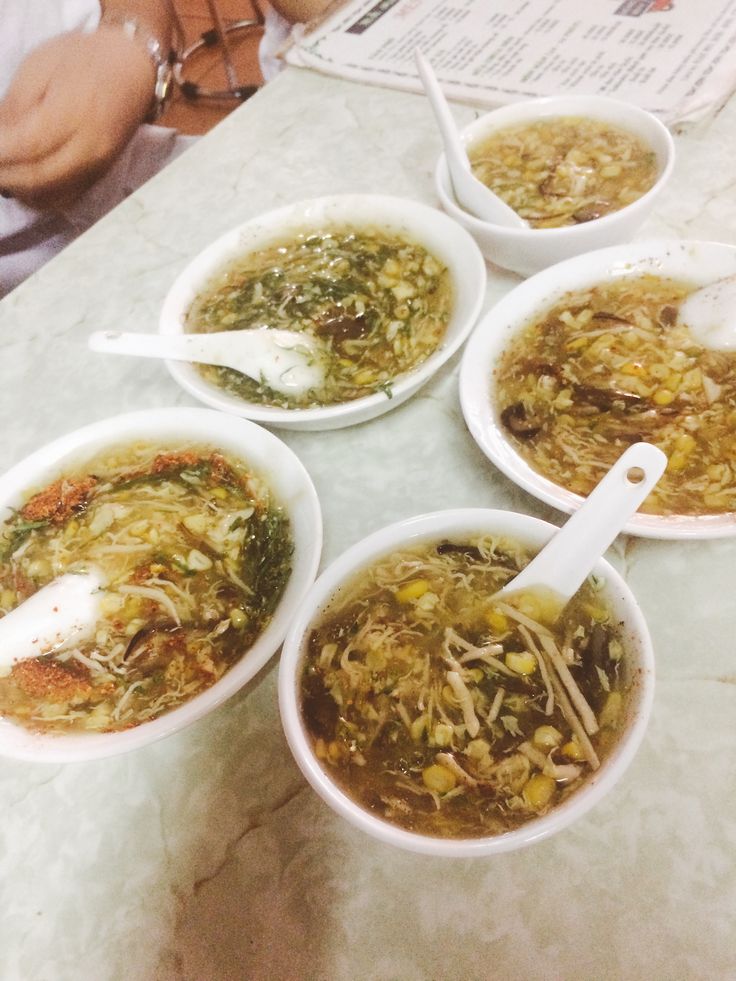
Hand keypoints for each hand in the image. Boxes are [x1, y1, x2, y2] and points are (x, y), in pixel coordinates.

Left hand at [0, 28, 155, 210]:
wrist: (134, 71)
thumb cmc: (84, 60)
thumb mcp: (39, 67)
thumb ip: (15, 105)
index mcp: (73, 113)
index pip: (26, 146)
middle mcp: (89, 149)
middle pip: (38, 179)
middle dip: (4, 175)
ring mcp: (97, 168)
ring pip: (51, 197)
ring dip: (21, 191)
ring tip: (4, 172)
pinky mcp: (100, 177)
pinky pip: (66, 199)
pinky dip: (41, 197)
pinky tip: (25, 182)